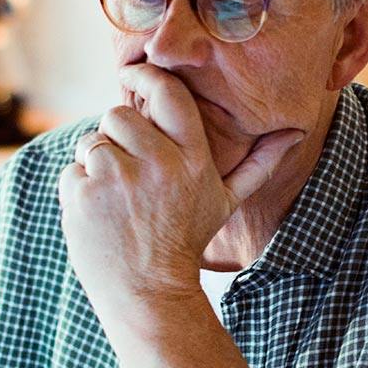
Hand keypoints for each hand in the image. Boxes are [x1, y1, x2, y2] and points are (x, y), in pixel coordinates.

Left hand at [58, 65, 300, 316]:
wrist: (149, 293)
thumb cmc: (187, 240)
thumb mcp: (227, 201)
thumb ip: (259, 163)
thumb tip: (295, 131)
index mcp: (193, 159)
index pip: (168, 94)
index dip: (145, 76)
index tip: (131, 74)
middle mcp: (157, 164)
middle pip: (119, 114)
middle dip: (117, 136)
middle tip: (128, 169)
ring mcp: (117, 179)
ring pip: (91, 140)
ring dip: (96, 162)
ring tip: (116, 196)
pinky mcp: (84, 196)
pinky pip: (72, 170)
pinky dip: (79, 189)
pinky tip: (101, 213)